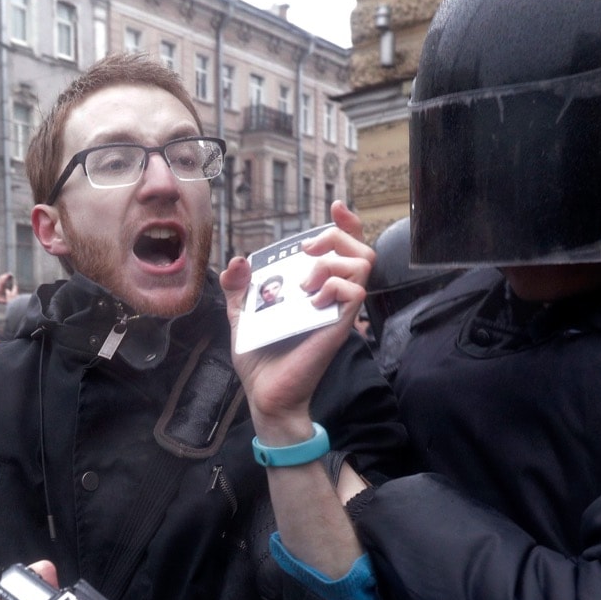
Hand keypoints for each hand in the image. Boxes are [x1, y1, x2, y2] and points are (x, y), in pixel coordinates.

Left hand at [220, 201, 373, 438]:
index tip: (336, 207)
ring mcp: (338, 310)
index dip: (346, 224)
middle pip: (361, 249)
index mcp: (314, 288)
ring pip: (363, 265)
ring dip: (332, 262)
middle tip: (307, 251)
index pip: (344, 249)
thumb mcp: (241, 314)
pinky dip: (334, 287)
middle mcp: (331, 296)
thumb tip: (239, 261)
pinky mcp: (339, 326)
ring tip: (304, 283)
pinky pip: (356, 293)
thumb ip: (238, 286)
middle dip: (337, 236)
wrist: (264, 392)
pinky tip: (312, 299)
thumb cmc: (259, 357)